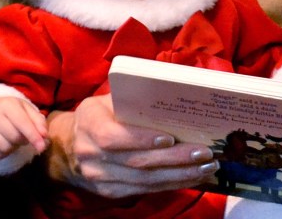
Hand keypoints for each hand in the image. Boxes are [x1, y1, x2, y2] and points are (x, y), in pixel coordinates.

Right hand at [0, 96, 47, 158]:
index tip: (42, 147)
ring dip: (14, 147)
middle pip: (14, 137)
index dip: (34, 136)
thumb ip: (38, 121)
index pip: (22, 123)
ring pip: (4, 148)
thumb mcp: (27, 109)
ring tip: (15, 140)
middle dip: (24, 140)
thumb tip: (44, 136)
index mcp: (7, 104)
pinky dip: (4, 154)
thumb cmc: (13, 110)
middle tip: (25, 137)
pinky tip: (6, 145)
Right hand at [44, 93, 218, 197]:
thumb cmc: (105, 111)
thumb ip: (136, 95)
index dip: (140, 139)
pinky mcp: (111, 192)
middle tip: (204, 153)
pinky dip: (172, 184)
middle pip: (136, 161)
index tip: (169, 138)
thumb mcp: (112, 96)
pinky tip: (193, 177)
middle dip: (174, 159)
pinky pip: (144, 190)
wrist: (74, 143)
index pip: (111, 136)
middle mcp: (90, 152)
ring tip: (207, 167)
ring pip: (143, 181)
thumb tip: (179, 89)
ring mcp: (99, 177)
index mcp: (89, 121)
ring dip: (179, 175)